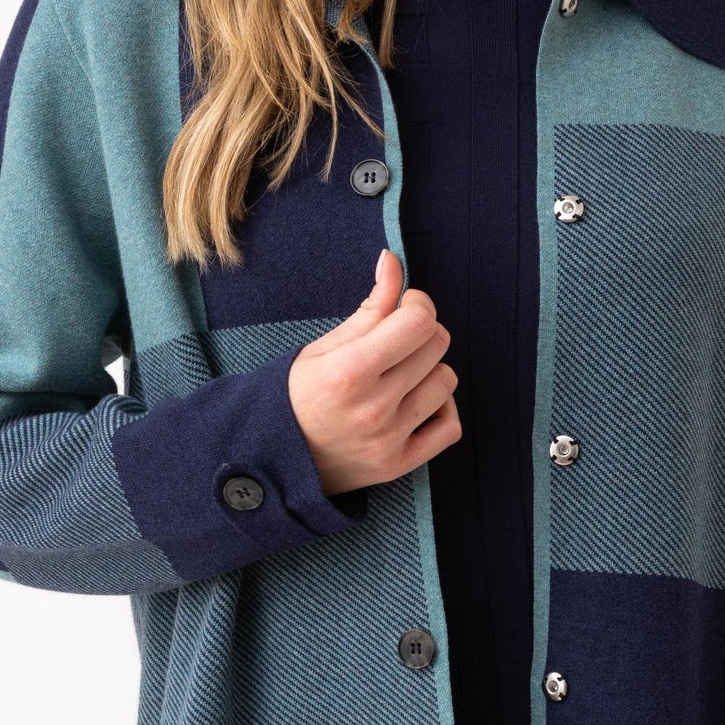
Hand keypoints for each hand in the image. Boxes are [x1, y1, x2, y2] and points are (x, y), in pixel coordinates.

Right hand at [287, 250, 460, 494]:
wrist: (274, 455)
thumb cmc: (299, 392)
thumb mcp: (327, 344)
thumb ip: (371, 305)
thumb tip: (393, 259)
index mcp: (350, 370)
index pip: (418, 322)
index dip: (418, 304)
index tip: (405, 306)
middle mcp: (373, 407)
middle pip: (436, 346)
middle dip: (422, 332)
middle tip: (399, 339)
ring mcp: (388, 439)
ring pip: (446, 382)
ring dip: (430, 370)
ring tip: (403, 373)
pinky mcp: (398, 464)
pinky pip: (450, 428)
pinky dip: (442, 410)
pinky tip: (419, 402)